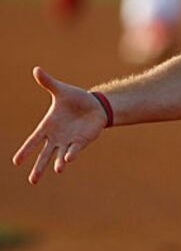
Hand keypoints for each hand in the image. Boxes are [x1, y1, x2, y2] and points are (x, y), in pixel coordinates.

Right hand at [12, 67, 107, 183]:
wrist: (95, 105)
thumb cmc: (75, 99)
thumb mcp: (61, 90)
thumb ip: (48, 83)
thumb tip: (36, 69)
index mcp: (47, 126)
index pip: (33, 140)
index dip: (25, 150)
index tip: (16, 161)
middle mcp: (56, 137)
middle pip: (45, 154)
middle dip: (39, 167)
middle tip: (32, 181)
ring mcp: (69, 141)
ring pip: (61, 155)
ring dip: (59, 163)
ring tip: (57, 170)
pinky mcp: (82, 141)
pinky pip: (76, 149)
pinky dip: (72, 154)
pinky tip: (69, 159)